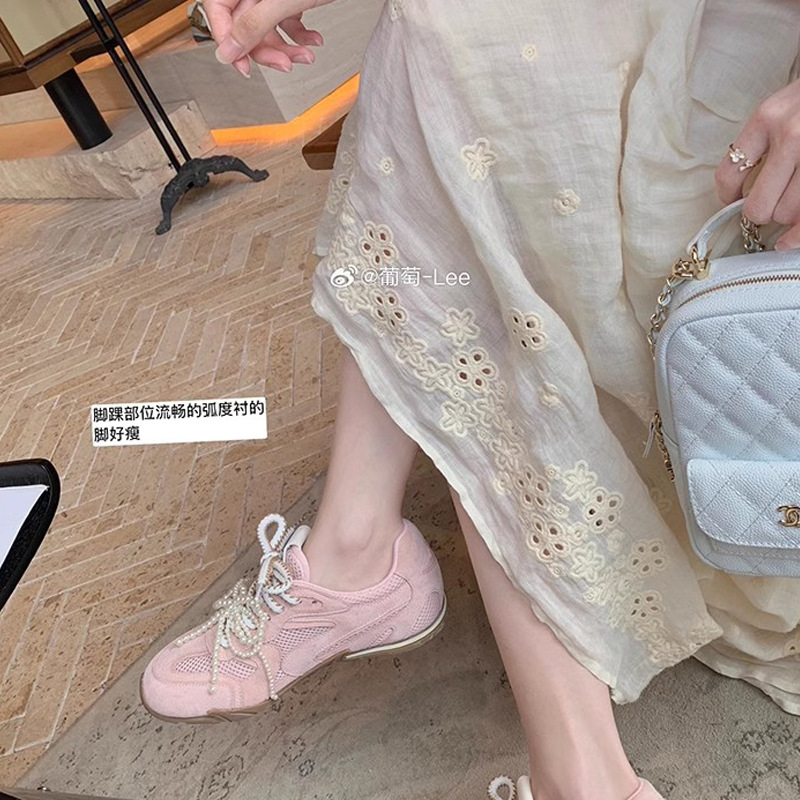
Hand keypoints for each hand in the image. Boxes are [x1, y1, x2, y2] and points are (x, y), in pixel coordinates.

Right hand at [203, 0, 333, 76]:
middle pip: (245, 27)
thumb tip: (228, 52)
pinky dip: (300, 37)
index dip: (228, 42)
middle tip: (285, 64)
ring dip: (288, 49)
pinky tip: (314, 39)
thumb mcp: (281, 1)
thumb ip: (253, 26)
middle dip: (267, 50)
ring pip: (267, 30)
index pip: (218, 13)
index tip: (242, 65)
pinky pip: (286, 24)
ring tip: (307, 55)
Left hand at [716, 77, 799, 249]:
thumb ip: (765, 142)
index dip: (728, 196)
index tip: (732, 203)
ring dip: (791, 216)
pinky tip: (790, 242)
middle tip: (772, 206)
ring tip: (796, 198)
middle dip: (763, 213)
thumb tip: (740, 193)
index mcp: (769, 117)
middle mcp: (792, 134)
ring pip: (788, 213)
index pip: (730, 172)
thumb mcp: (786, 106)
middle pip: (759, 205)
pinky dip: (797, 236)